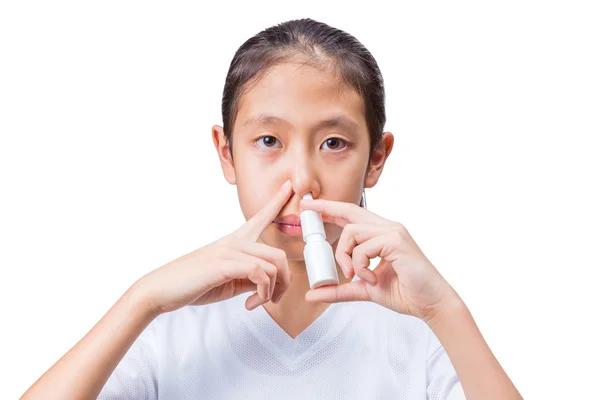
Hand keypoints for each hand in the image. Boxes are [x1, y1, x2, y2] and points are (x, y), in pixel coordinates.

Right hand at [136, 180, 292, 314]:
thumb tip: (268, 282)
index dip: (277, 201)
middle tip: (273, 300)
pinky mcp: (224, 264)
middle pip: (279, 254)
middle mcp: (234, 241)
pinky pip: (260, 273)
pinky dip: (262, 292)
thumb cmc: (193, 284)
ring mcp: (229, 251)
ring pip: (273, 265)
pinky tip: (250, 303)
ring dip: (272, 291)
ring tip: (257, 303)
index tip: (289, 186)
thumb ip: (249, 277)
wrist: (162, 289)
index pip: (261, 217)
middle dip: (284, 282)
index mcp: (235, 241)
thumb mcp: (229, 281)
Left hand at [300, 198, 457, 322]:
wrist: (431, 304)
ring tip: (355, 276)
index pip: (352, 216)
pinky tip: (371, 278)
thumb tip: (312, 293)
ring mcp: (393, 232)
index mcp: (380, 235)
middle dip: (326, 209)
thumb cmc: (405, 293)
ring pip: (352, 232)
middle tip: (305, 212)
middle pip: (350, 212)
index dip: (331, 209)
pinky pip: (364, 247)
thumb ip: (340, 290)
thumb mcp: (364, 290)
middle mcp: (387, 228)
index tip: (311, 207)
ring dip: (345, 257)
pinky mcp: (396, 241)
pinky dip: (360, 266)